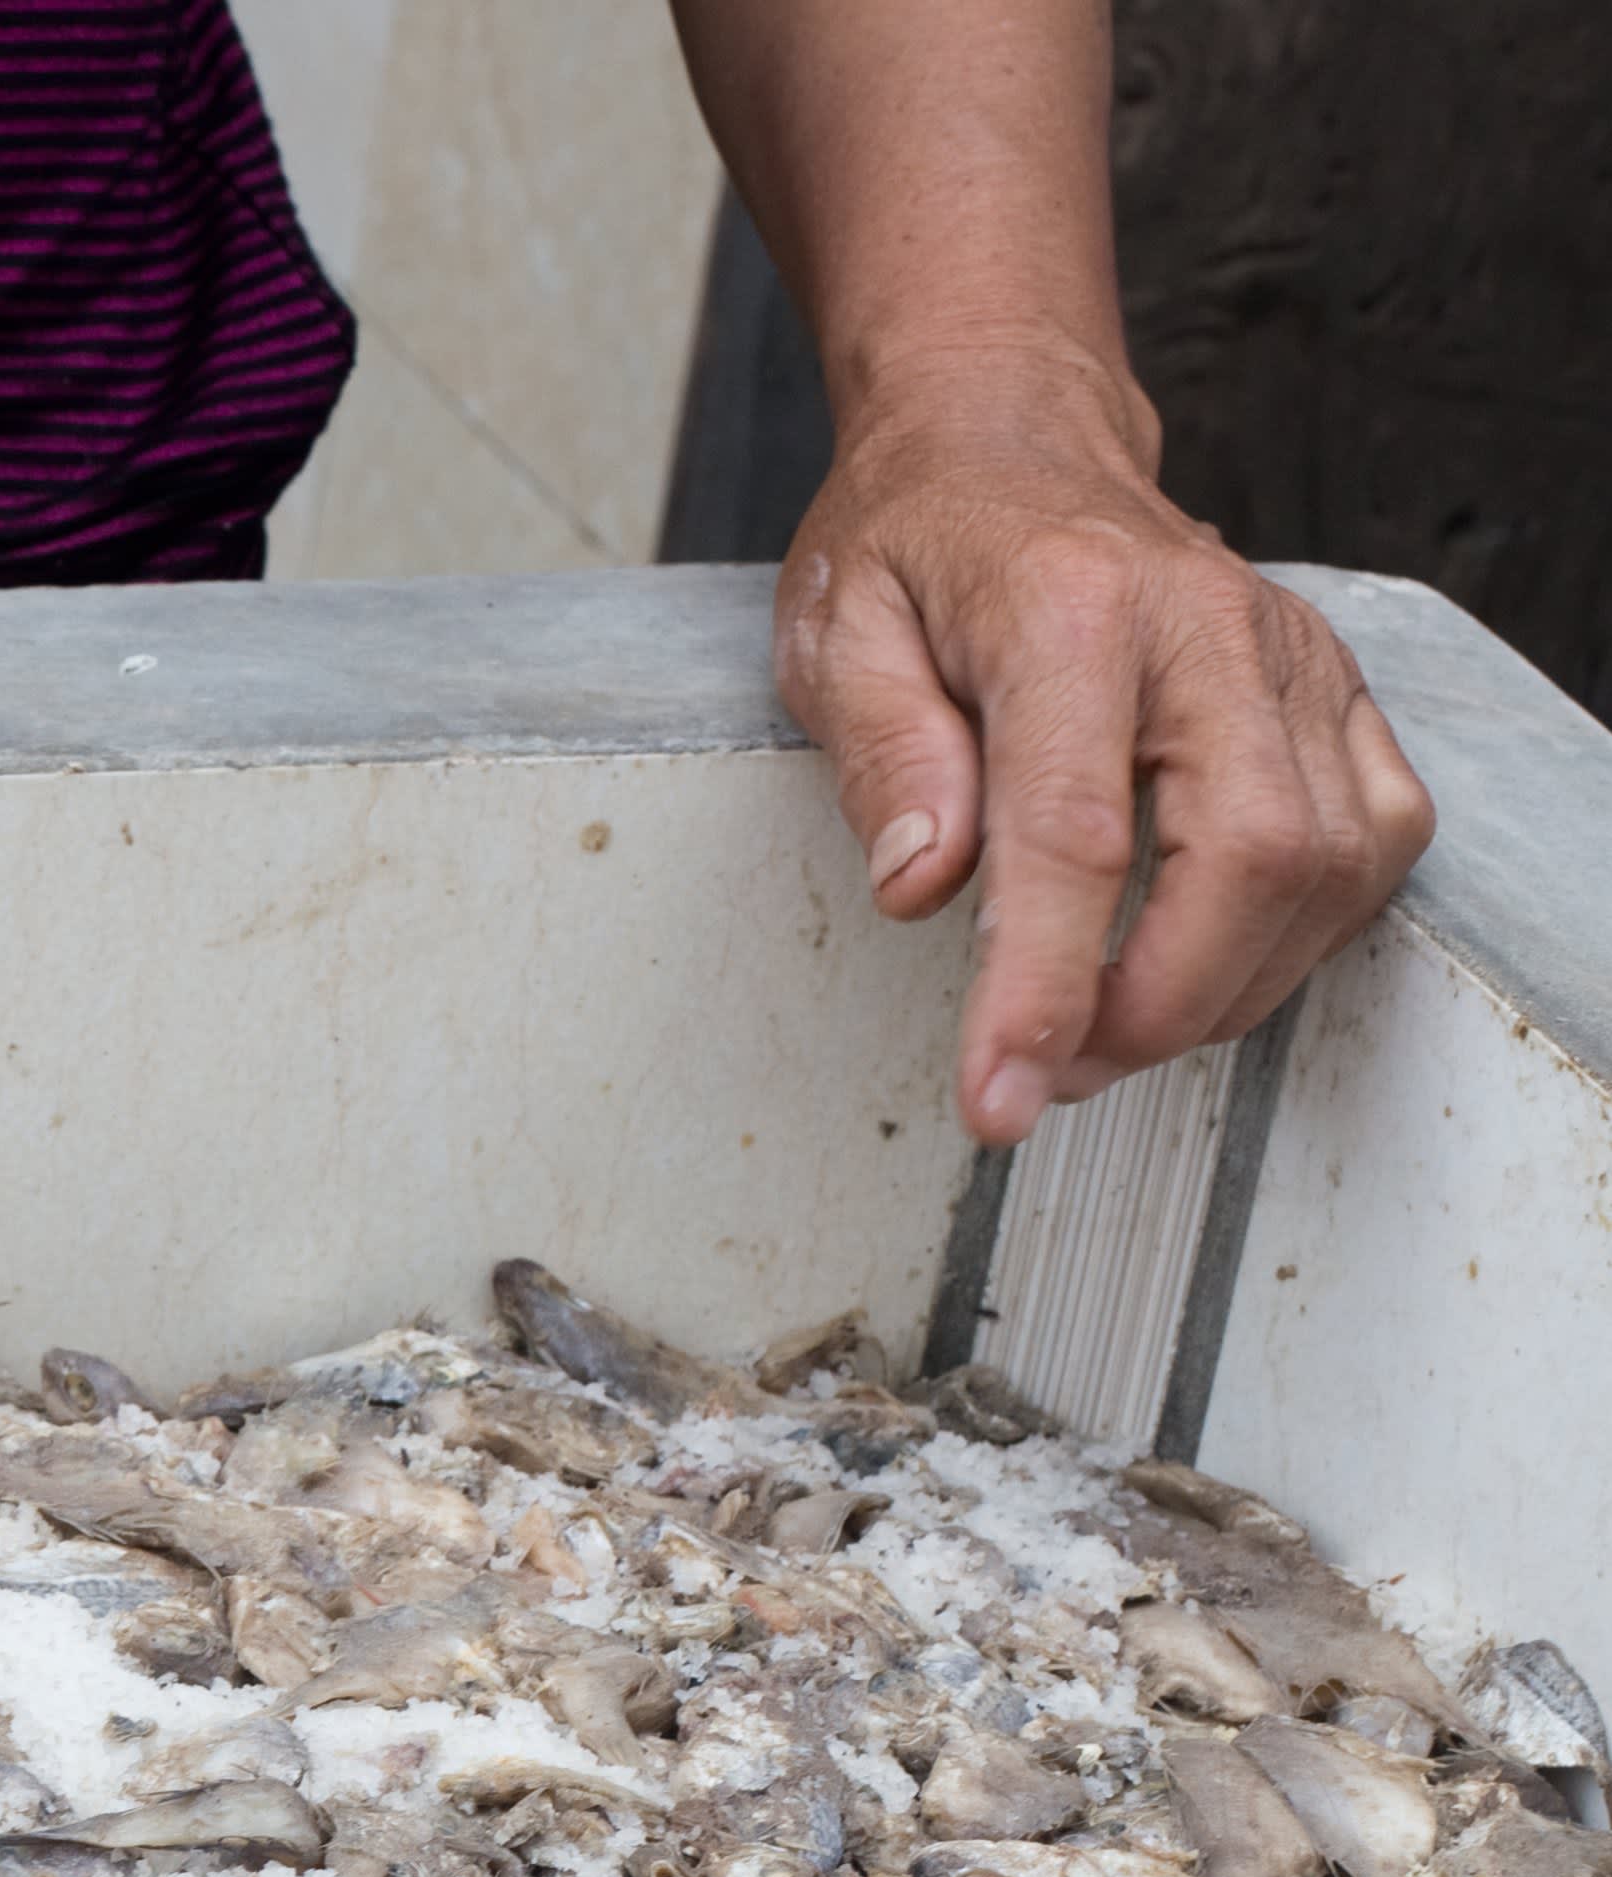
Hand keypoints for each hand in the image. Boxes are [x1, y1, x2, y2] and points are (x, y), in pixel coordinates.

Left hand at [774, 345, 1431, 1146]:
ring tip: (1103, 1024)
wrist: (1012, 446)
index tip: (999, 1096)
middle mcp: (1210, 628)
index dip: (1042, 990)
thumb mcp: (837, 636)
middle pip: (1249, 862)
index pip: (1073, 834)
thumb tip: (922, 885)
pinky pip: (1373, 839)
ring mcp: (1291, 657)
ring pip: (1328, 868)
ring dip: (1222, 990)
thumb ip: (879, 758)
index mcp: (1071, 613)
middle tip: (1049, 1068)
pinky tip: (1202, 955)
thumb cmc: (919, 543)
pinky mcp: (1334, 688)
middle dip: (1154, 1009)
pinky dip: (1299, 933)